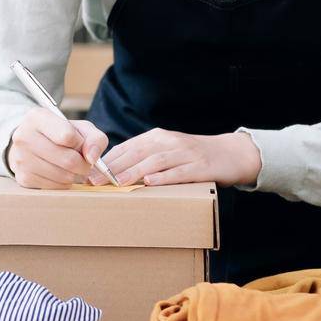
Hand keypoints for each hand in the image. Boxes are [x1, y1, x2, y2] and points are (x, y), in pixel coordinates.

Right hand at [7, 106, 109, 189]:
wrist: (32, 144)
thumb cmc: (60, 134)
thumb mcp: (79, 128)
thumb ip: (95, 138)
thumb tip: (92, 158)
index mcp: (37, 117)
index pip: (67, 136)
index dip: (80, 142)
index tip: (79, 142)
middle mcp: (24, 136)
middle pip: (68, 159)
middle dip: (83, 164)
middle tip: (83, 161)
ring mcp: (21, 158)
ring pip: (63, 176)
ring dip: (74, 174)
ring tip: (71, 166)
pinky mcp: (23, 177)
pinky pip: (55, 187)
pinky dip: (64, 183)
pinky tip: (59, 172)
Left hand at [93, 128, 260, 187]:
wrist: (231, 153)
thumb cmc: (193, 156)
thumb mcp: (167, 151)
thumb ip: (145, 158)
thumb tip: (114, 172)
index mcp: (157, 137)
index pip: (128, 147)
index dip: (108, 160)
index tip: (89, 172)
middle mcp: (169, 141)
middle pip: (138, 153)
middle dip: (115, 167)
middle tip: (96, 181)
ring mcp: (186, 153)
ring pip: (156, 161)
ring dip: (135, 171)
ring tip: (118, 182)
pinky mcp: (201, 166)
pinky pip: (180, 172)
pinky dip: (164, 177)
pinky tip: (151, 182)